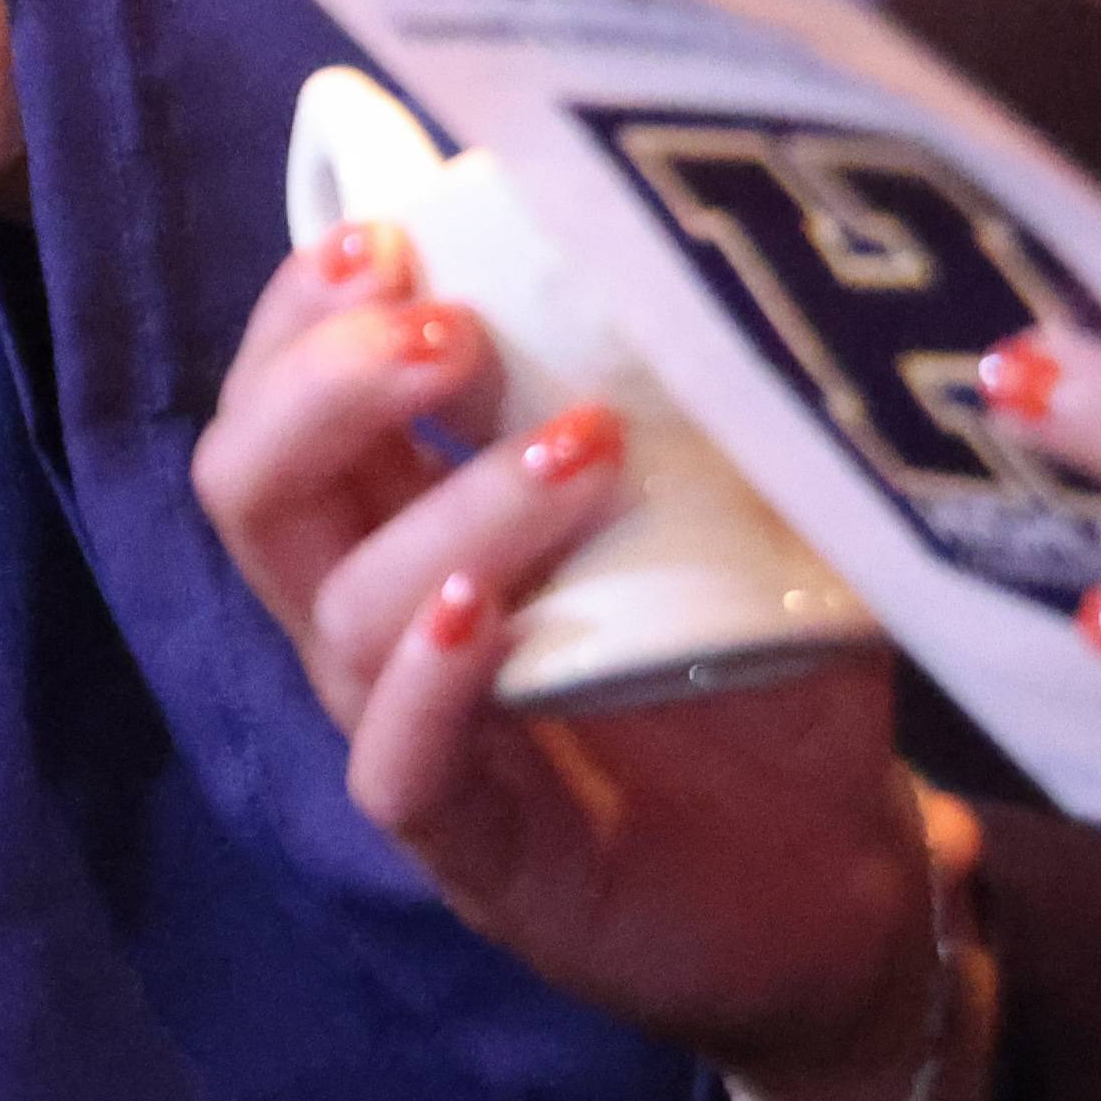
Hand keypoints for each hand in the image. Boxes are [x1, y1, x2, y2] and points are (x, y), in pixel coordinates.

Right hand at [192, 222, 975, 1100]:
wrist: (849, 873)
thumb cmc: (766, 661)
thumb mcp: (739, 488)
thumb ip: (694, 375)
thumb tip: (710, 227)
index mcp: (409, 510)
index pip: (286, 389)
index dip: (306, 304)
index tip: (396, 231)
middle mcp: (379, 615)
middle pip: (251, 482)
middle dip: (326, 383)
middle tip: (451, 333)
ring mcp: (416, 733)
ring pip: (340, 609)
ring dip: (450, 507)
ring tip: (582, 449)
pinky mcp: (477, 851)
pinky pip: (400, 763)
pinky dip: (427, 681)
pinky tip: (479, 616)